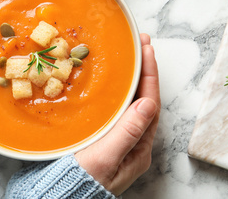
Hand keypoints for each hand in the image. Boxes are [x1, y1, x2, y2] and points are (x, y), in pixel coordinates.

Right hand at [75, 33, 159, 195]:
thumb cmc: (78, 182)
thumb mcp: (104, 159)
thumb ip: (127, 132)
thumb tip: (147, 103)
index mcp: (138, 149)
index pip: (150, 103)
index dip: (150, 74)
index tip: (147, 49)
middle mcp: (133, 144)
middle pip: (143, 100)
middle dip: (143, 71)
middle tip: (139, 46)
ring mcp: (119, 142)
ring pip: (130, 104)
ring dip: (132, 79)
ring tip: (129, 57)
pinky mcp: (103, 140)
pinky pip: (116, 110)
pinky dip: (117, 92)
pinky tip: (111, 83)